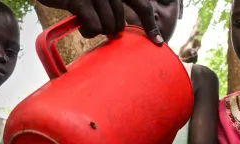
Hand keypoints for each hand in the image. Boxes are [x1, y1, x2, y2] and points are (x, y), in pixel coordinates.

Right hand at [36, 0, 162, 43]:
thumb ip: (113, 9)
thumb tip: (122, 31)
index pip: (143, 7)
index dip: (150, 26)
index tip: (158, 43)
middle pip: (121, 23)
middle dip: (110, 30)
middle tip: (98, 26)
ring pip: (108, 27)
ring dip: (97, 31)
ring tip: (87, 24)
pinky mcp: (80, 1)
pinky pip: (94, 27)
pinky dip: (88, 32)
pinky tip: (81, 26)